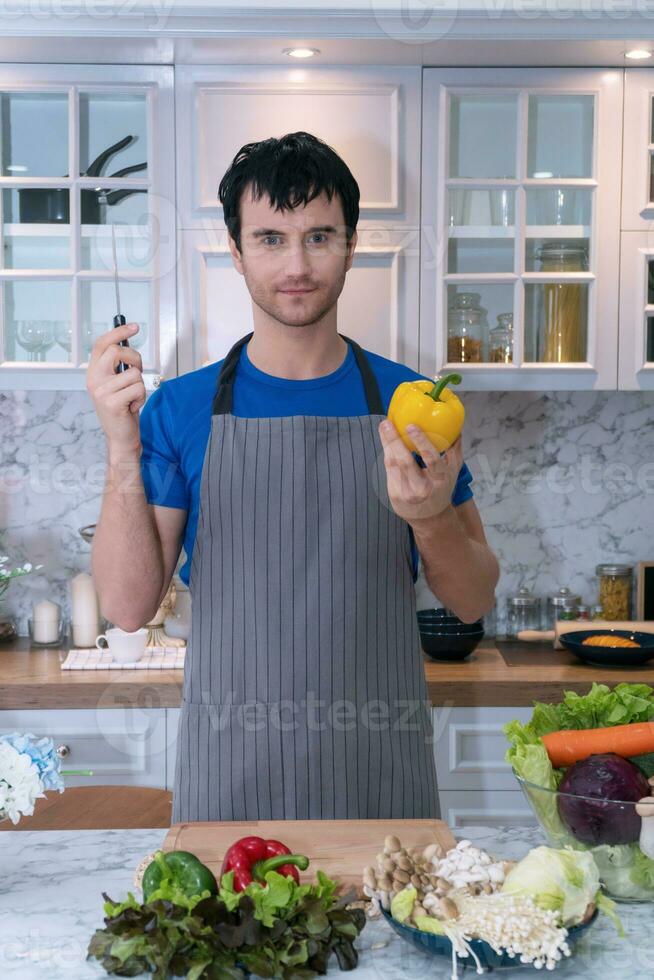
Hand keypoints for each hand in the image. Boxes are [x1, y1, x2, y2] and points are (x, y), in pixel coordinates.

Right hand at [86, 322, 144, 452]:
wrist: (120, 437)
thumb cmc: (123, 409)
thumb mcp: (117, 384)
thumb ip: (118, 366)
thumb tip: (127, 343)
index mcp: (93, 373)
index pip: (102, 344)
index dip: (118, 332)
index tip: (135, 326)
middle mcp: (93, 380)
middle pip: (117, 351)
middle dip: (135, 358)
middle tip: (137, 372)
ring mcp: (101, 391)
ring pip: (134, 373)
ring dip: (140, 386)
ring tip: (132, 398)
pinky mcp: (112, 403)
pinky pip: (138, 388)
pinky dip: (141, 397)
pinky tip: (133, 407)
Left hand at [378, 419, 462, 524]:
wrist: (430, 517)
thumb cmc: (442, 489)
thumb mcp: (453, 472)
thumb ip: (454, 450)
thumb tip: (455, 429)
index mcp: (440, 480)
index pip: (431, 459)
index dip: (420, 442)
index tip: (411, 426)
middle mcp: (422, 488)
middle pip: (405, 461)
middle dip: (394, 440)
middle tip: (388, 423)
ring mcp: (406, 493)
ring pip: (392, 464)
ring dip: (386, 444)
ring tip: (384, 427)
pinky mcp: (394, 495)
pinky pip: (388, 470)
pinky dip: (387, 454)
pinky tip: (386, 441)